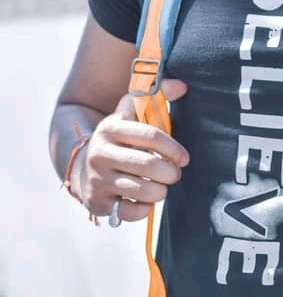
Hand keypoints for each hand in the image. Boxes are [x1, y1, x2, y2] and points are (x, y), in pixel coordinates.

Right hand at [73, 78, 189, 221]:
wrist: (83, 165)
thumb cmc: (120, 138)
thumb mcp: (131, 113)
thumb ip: (156, 95)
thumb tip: (182, 85)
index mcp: (111, 127)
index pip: (151, 135)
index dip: (173, 148)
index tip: (184, 157)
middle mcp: (101, 152)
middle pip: (149, 165)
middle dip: (170, 172)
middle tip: (175, 174)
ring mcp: (97, 178)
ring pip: (143, 190)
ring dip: (160, 191)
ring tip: (162, 186)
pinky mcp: (97, 202)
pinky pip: (131, 211)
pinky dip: (144, 208)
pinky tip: (144, 200)